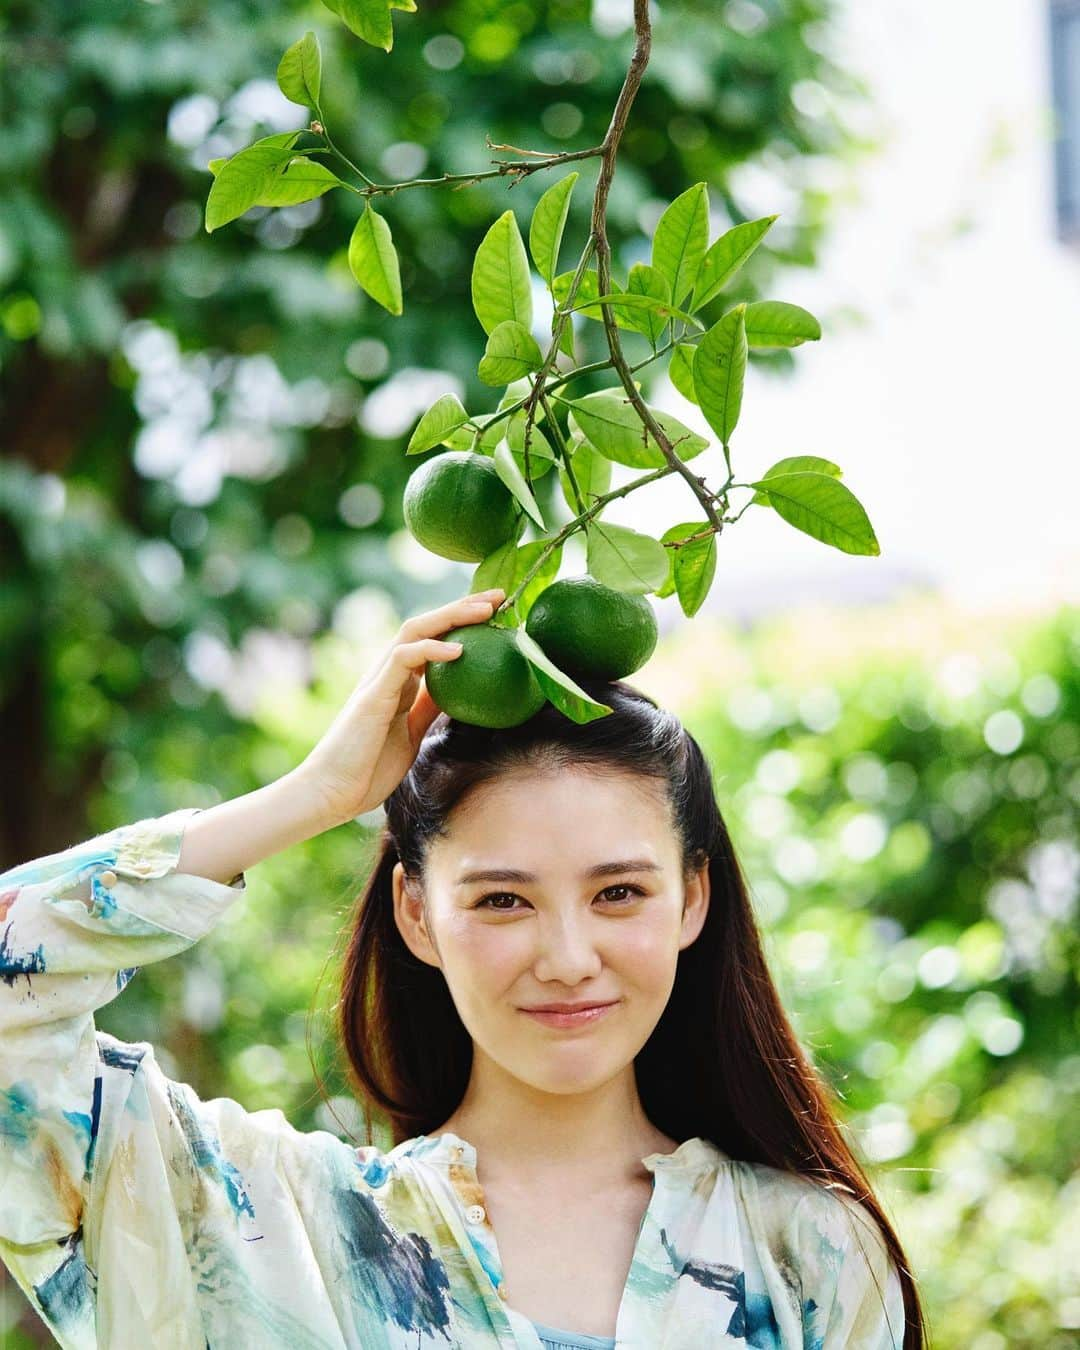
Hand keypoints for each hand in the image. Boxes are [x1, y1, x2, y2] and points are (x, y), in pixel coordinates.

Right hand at [292, 587, 505, 827]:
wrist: (331, 792)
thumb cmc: (369, 769)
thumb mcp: (411, 734)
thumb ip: (428, 709)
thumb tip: (459, 694)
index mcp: (398, 681)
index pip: (432, 639)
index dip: (463, 623)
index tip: (497, 614)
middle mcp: (387, 672)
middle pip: (427, 625)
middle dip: (463, 607)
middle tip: (500, 597)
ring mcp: (378, 680)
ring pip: (414, 631)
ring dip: (451, 616)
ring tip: (485, 610)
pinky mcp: (373, 694)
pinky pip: (402, 659)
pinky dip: (430, 650)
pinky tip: (459, 650)